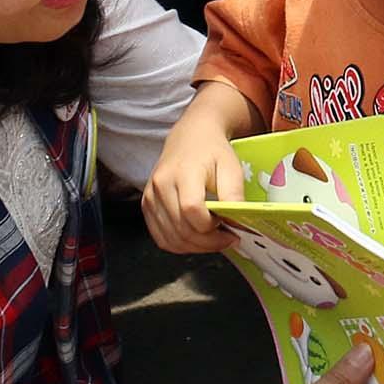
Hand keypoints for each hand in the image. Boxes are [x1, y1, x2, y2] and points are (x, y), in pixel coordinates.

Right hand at [142, 98, 250, 253]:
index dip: (211, 227)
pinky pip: (161, 238)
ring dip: (196, 247)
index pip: (191, 210)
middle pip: (182, 229)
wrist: (190, 137)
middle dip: (208, 242)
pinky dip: (181, 245)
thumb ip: (234, 195)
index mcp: (182, 173)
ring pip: (171, 239)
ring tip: (215, 240)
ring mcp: (150, 197)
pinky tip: (198, 239)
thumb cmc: (212, 151)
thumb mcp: (231, 167)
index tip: (229, 226)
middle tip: (228, 238)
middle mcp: (160, 186)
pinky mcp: (146, 206)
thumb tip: (237, 223)